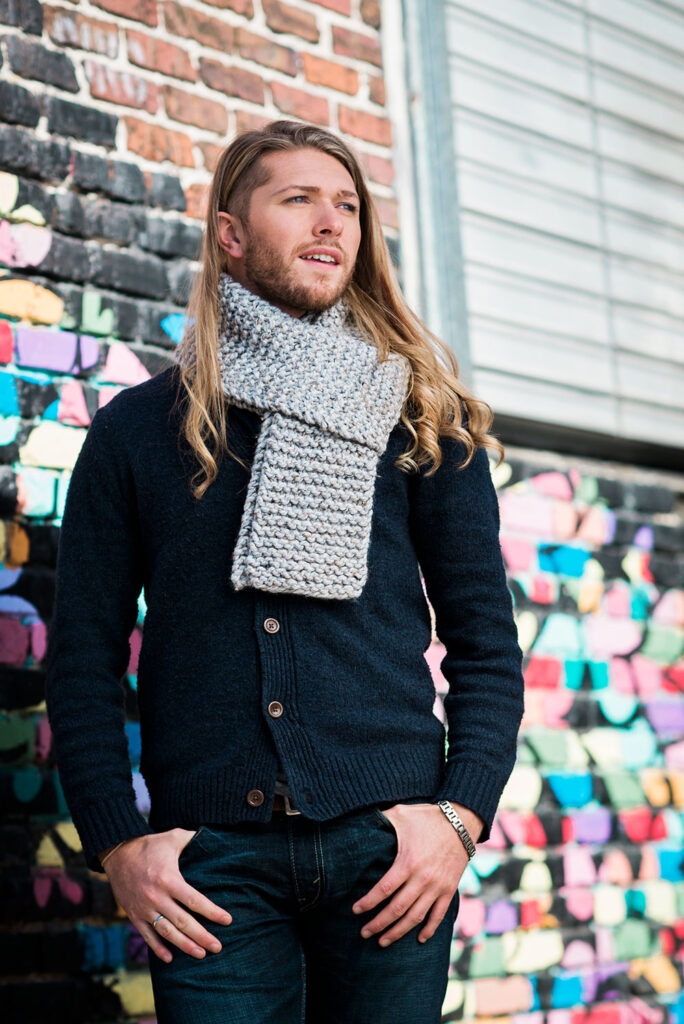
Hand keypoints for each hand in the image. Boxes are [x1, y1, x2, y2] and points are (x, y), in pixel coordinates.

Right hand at [101, 828, 232, 962]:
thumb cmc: (150, 844)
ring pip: (167, 933)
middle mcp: (156, 897)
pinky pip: (147, 936)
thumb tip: (213, 839)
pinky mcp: (134, 915)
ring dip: (184, 946)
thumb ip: (193, 839)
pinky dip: (158, 948)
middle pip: (183, 922)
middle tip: (218, 947)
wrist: (117, 852)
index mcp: (169, 879)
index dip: (212, 912)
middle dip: (202, 936)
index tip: (227, 921)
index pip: (195, 901)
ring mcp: (144, 908)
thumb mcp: (173, 837)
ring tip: (200, 954)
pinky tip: (169, 959)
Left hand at [352, 803, 472, 946]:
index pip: (383, 890)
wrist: (461, 822)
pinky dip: (429, 929)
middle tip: (364, 933)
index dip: (368, 903)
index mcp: (407, 863)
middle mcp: (422, 879)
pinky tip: (419, 939)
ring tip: (383, 941)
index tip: (355, 911)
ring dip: (398, 932)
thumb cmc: (427, 818)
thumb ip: (382, 819)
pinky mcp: (449, 890)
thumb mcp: (402, 814)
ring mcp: (437, 887)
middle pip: (396, 910)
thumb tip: (362, 819)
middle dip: (378, 924)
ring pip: (415, 918)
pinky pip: (438, 915)